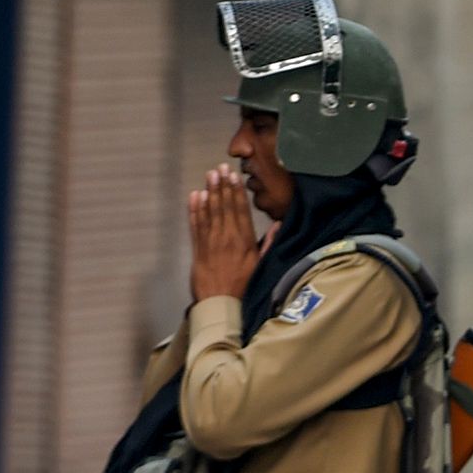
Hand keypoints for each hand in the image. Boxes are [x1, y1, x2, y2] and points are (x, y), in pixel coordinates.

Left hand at [187, 166, 265, 302]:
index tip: (234, 177)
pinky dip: (194, 210)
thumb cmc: (244, 286)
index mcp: (244, 241)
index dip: (236, 192)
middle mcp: (226, 238)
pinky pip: (195, 225)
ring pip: (210, 212)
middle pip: (224, 206)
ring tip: (210, 175)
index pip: (240, 210)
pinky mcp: (198, 248)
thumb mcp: (262, 266)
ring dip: (209, 192)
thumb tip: (278, 225)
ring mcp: (210, 242)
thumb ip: (269, 243)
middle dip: (222, 186)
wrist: (221, 304)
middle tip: (221, 168)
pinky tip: (195, 196)